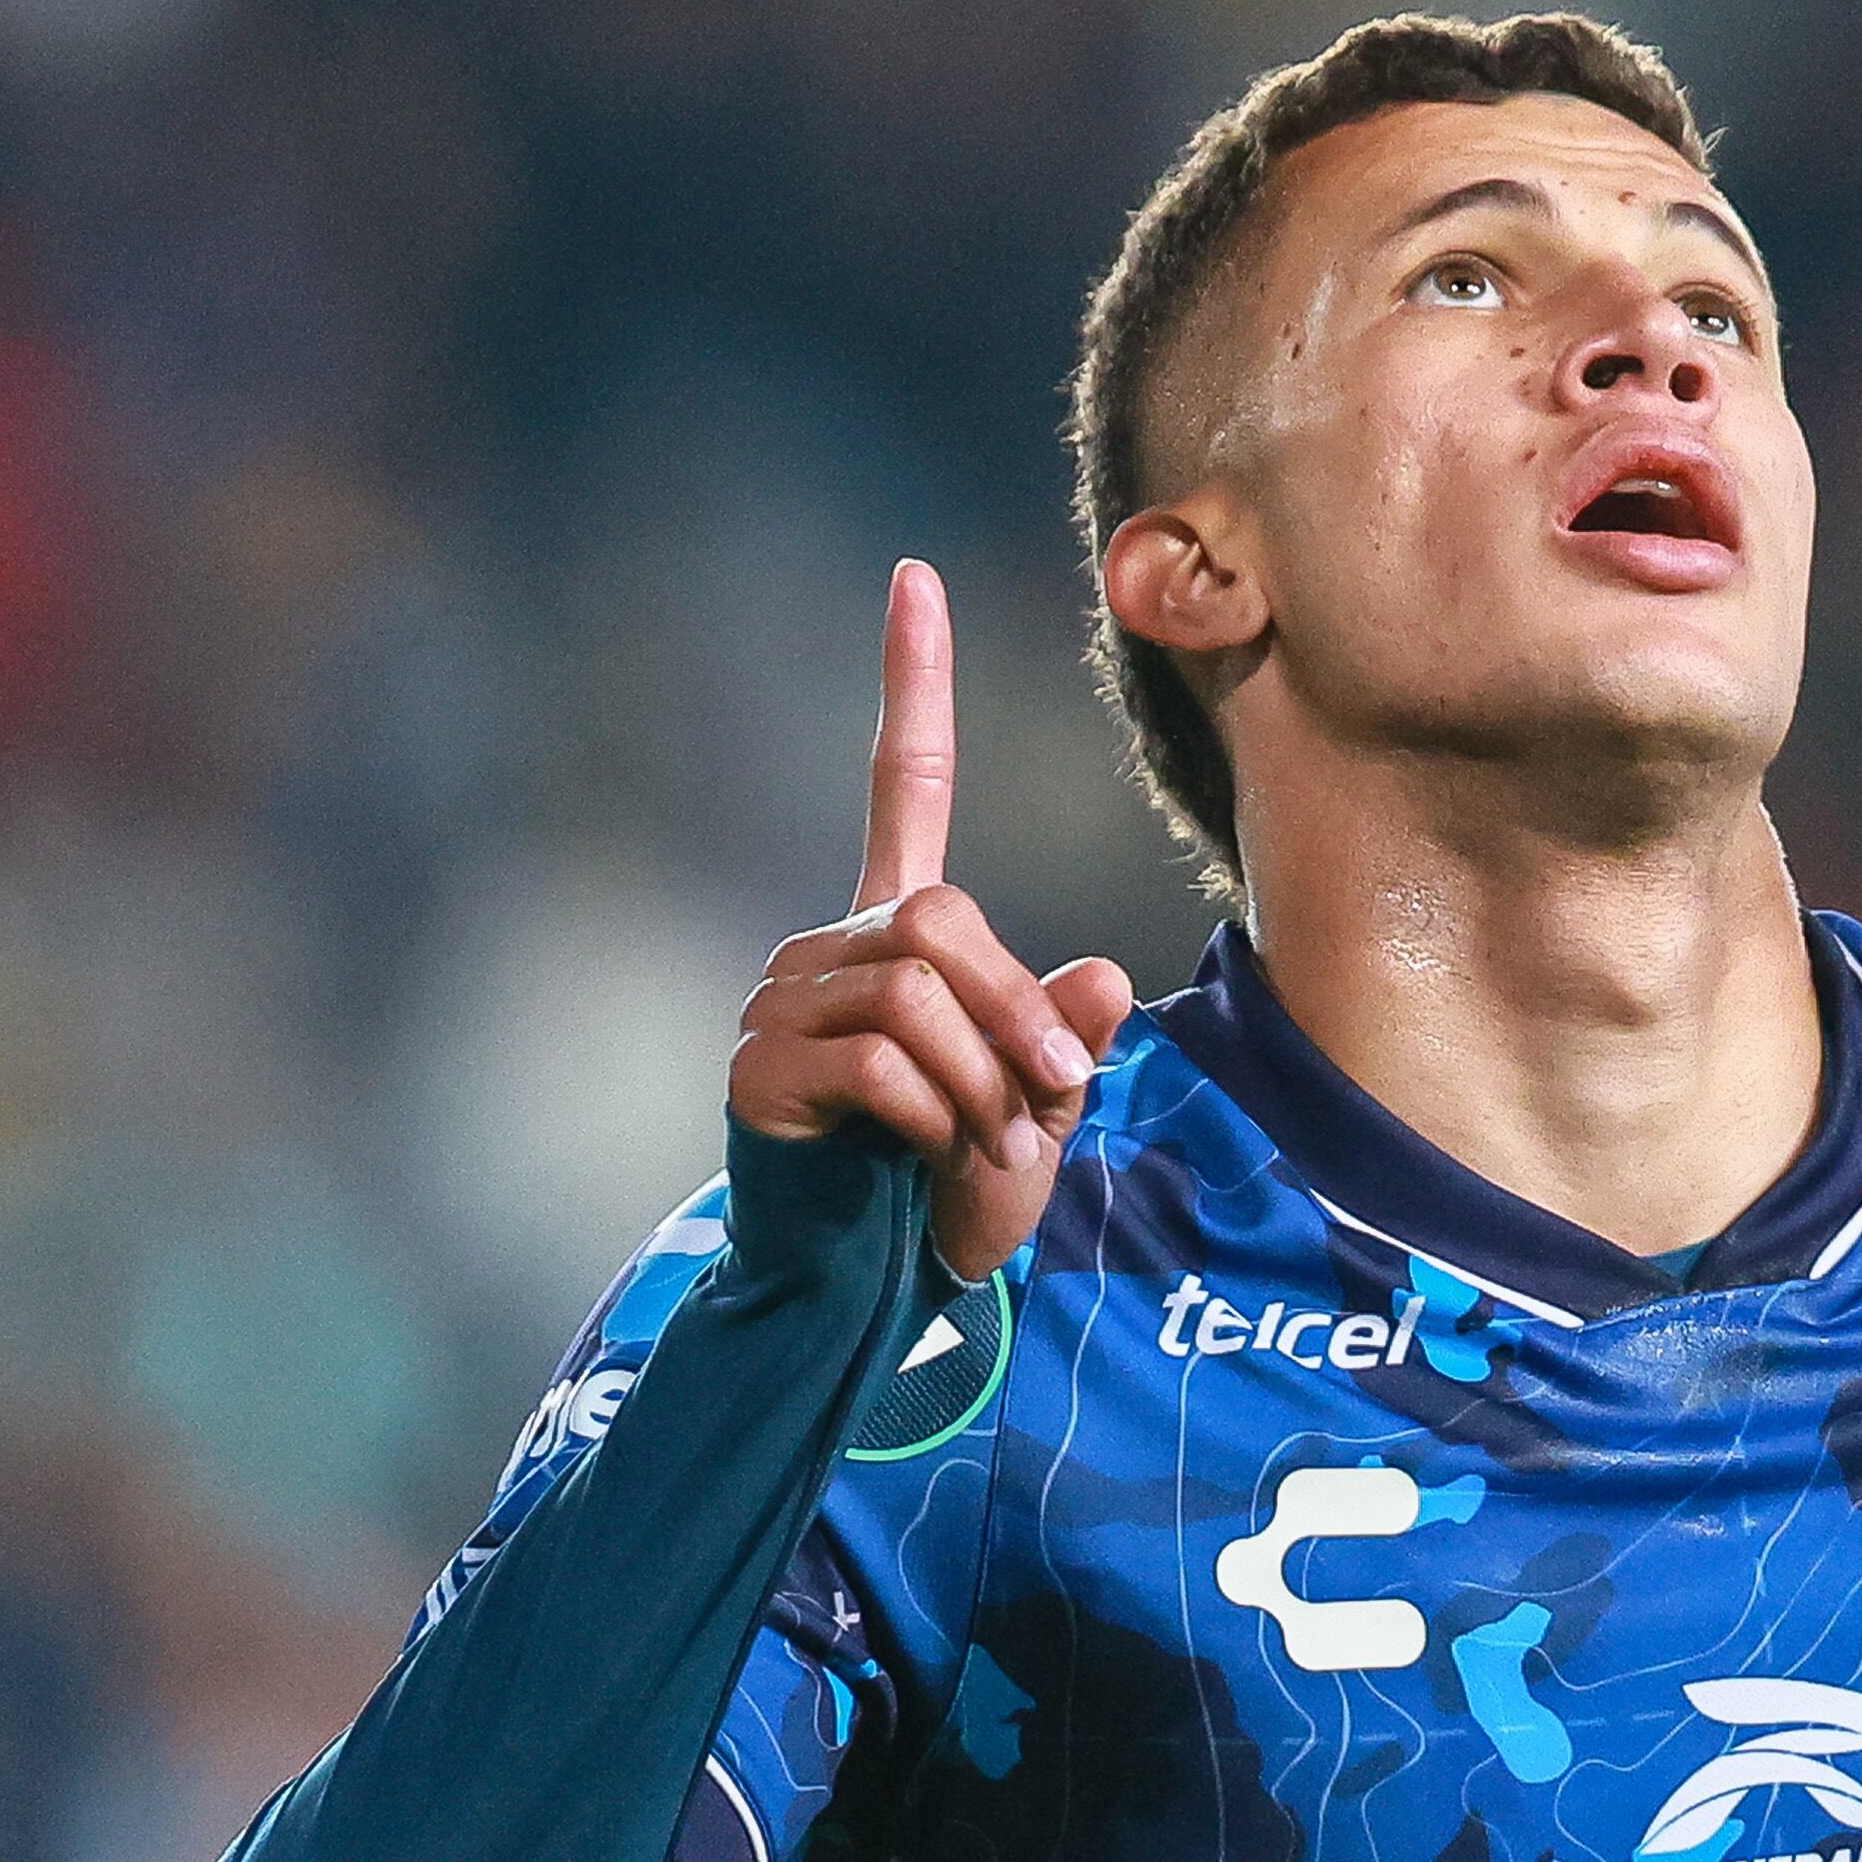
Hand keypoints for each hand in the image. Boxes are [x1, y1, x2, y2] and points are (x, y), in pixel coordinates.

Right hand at [728, 561, 1135, 1279]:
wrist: (879, 1287)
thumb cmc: (956, 1185)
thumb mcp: (1045, 1108)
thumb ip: (1069, 1040)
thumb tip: (1101, 983)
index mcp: (906, 928)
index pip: (904, 779)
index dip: (913, 681)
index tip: (913, 574)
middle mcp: (837, 944)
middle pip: (945, 922)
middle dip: (1017, 1014)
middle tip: (1048, 1097)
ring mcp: (787, 1001)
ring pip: (919, 996)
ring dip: (984, 1081)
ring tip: (986, 1143)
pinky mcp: (760, 1067)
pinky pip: (878, 1060)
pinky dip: (935, 1113)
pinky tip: (928, 1151)